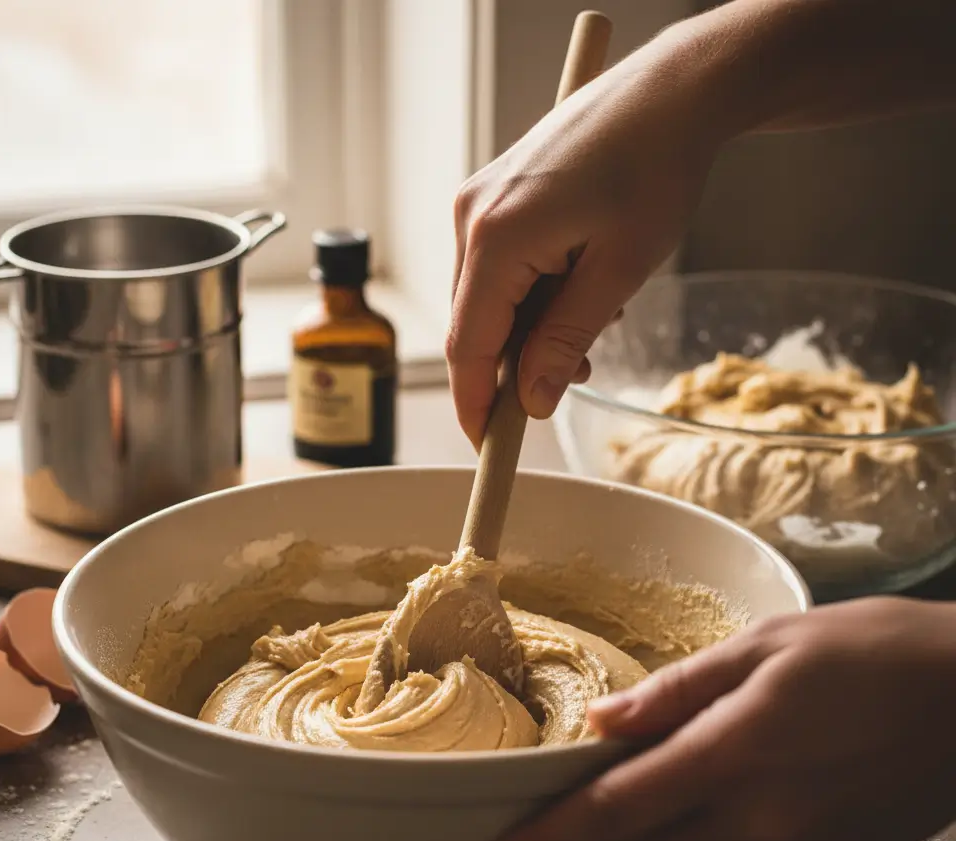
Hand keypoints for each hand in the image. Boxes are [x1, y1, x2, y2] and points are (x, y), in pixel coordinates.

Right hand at [446, 32, 727, 444]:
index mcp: (494, 238)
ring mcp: (479, 203)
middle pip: (474, 325)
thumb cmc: (655, 169)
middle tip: (572, 375)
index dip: (476, 406)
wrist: (671, 92)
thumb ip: (564, 342)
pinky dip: (534, 292)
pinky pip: (501, 267)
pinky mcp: (495, 197)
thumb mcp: (617, 273)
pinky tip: (579, 282)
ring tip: (595, 317)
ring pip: (489, 299)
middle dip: (517, 364)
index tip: (488, 448)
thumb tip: (533, 402)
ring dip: (533, 327)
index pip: (468, 348)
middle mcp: (472, 218)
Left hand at [482, 597, 955, 840]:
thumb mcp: (764, 645)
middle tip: (659, 753)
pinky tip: (789, 773)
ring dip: (695, 811)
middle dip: (634, 808)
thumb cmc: (871, 652)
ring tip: (745, 746)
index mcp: (731, 756)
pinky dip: (747, 823)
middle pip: (651, 840)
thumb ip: (676, 692)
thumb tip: (605, 724)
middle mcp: (761, 822)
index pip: (614, 812)